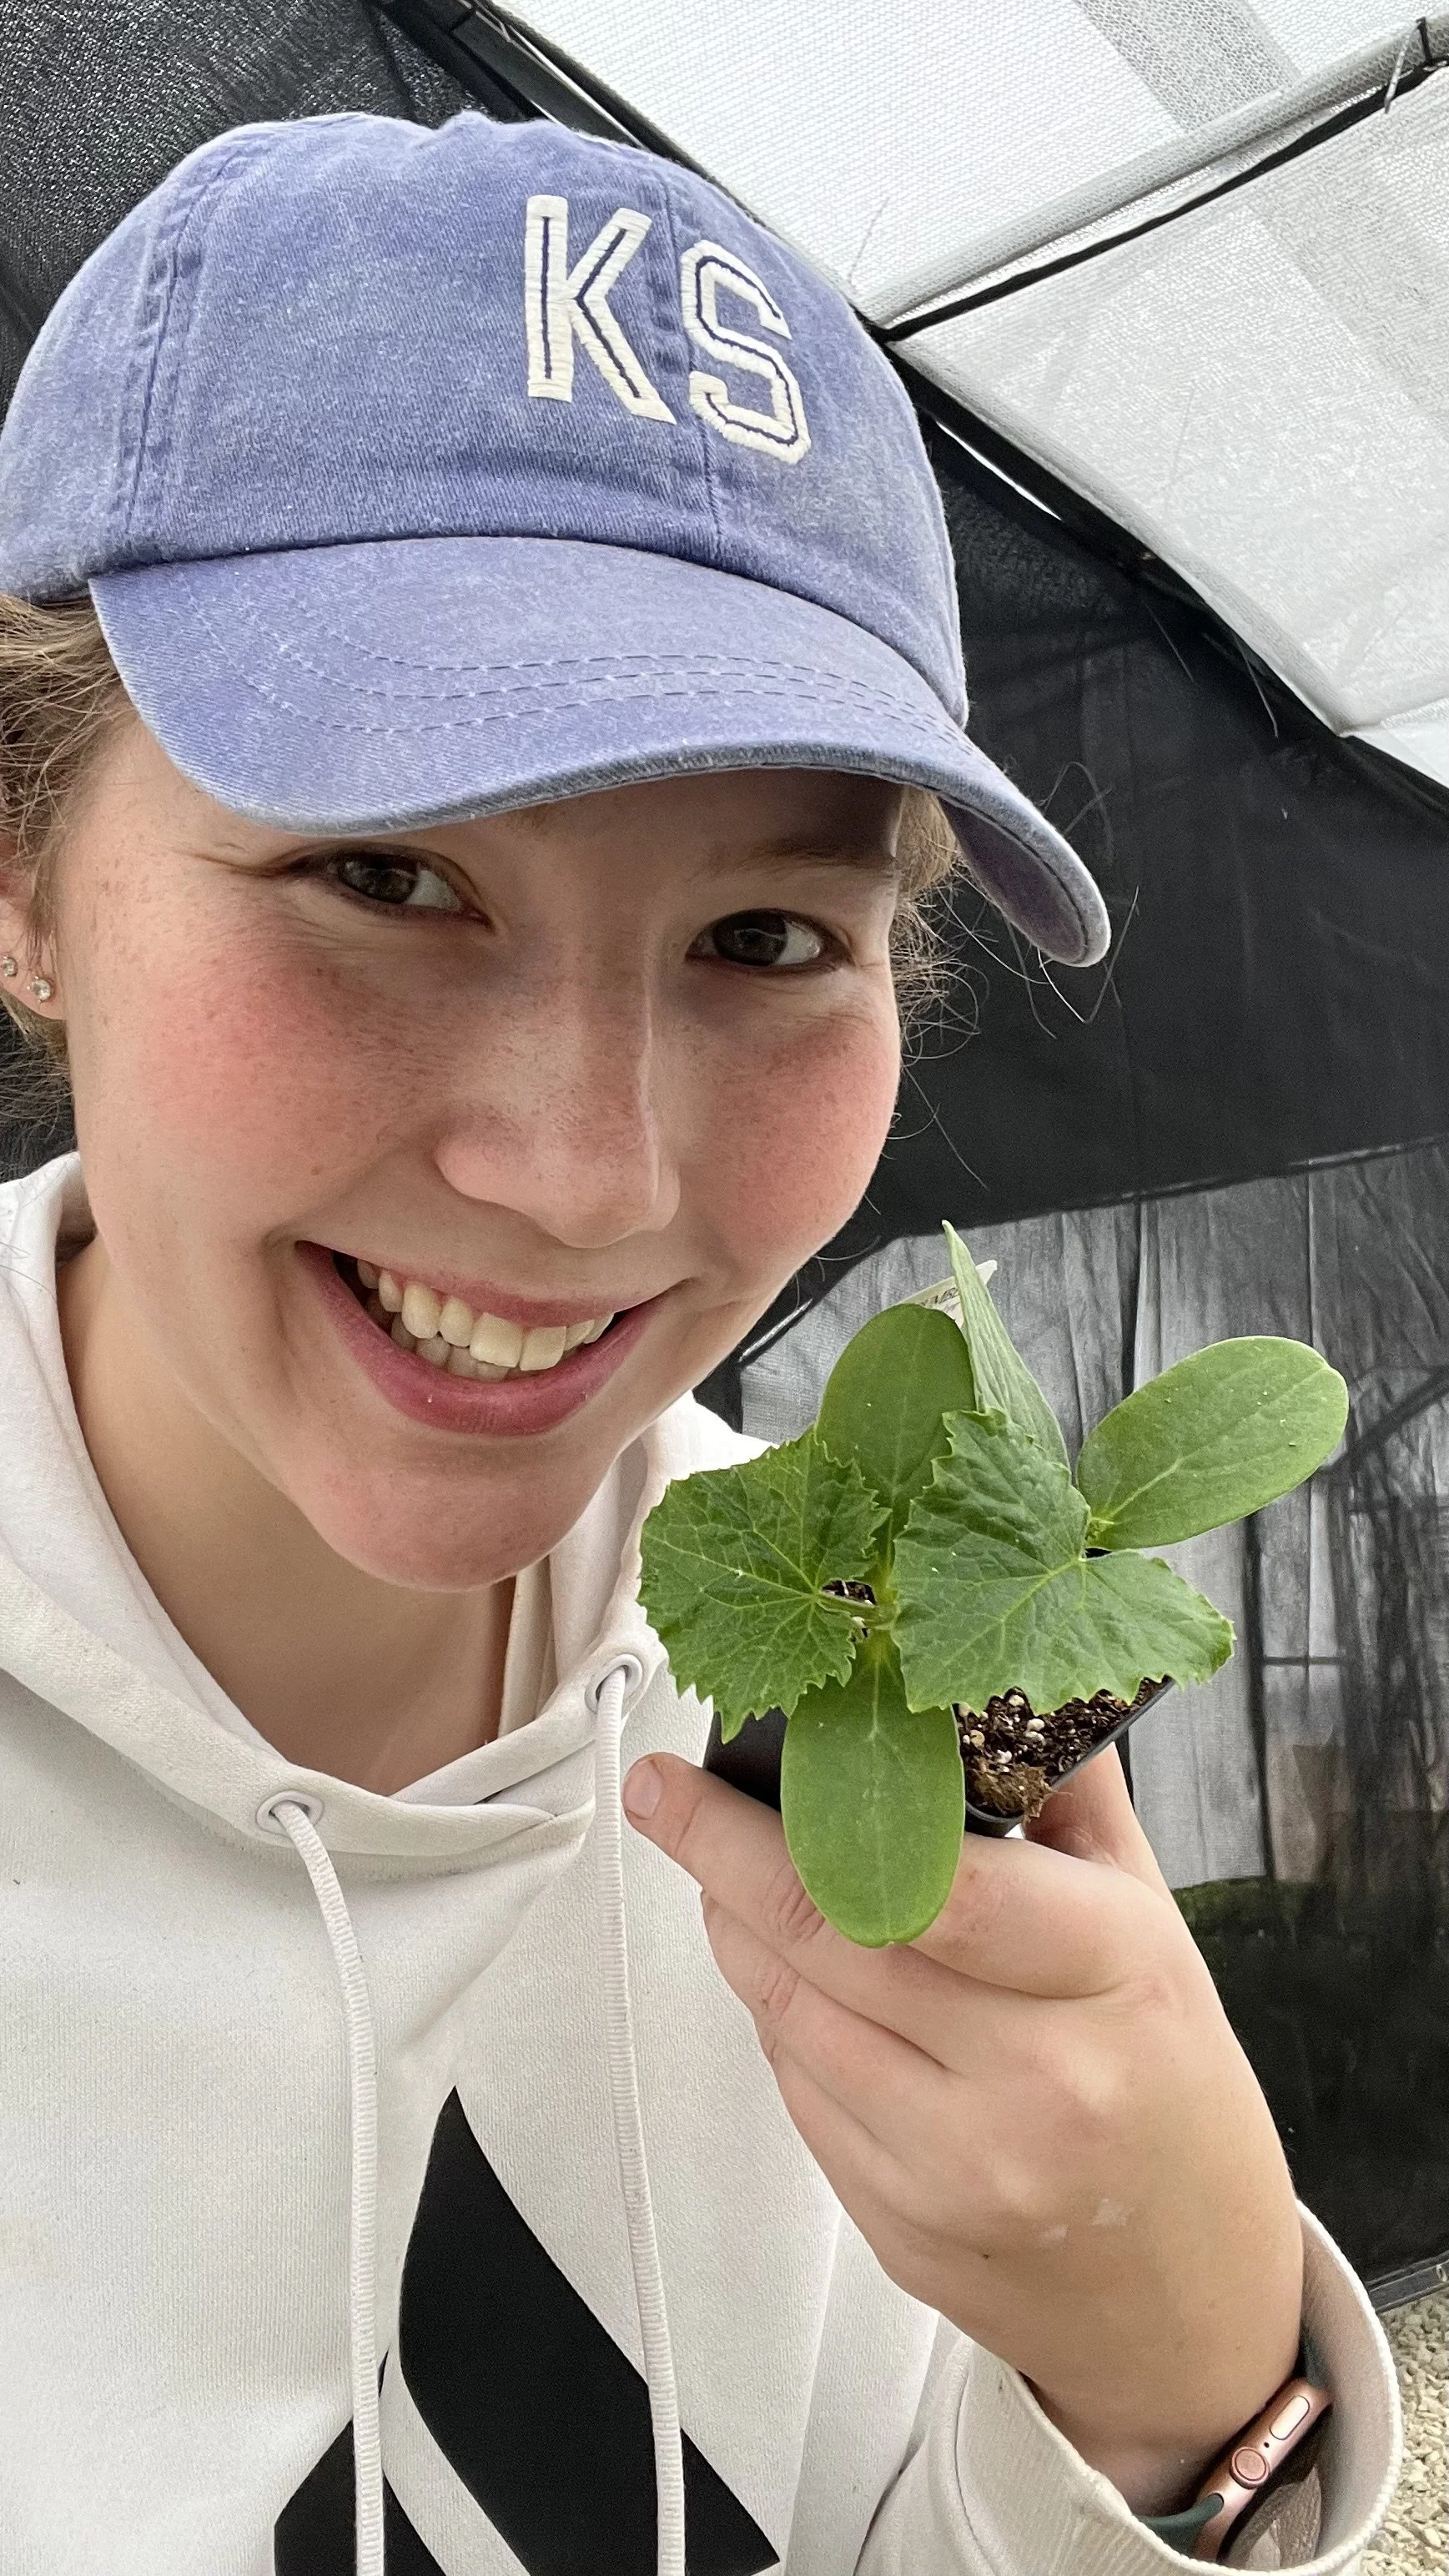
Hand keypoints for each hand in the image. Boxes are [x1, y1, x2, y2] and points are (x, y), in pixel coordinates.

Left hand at [622, 1745, 1301, 2514]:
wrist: (1190, 2298)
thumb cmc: (1174, 2086)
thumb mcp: (1156, 1927)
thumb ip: (1070, 1799)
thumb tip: (992, 1678)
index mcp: (1114, 1978)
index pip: (942, 1885)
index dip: (807, 1819)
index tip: (713, 1767)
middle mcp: (1036, 2082)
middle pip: (832, 1943)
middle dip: (721, 1857)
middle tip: (664, 1795)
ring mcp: (961, 2167)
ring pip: (792, 2016)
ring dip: (736, 1932)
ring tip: (719, 1871)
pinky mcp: (900, 2227)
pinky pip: (800, 2093)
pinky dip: (778, 2019)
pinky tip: (788, 1975)